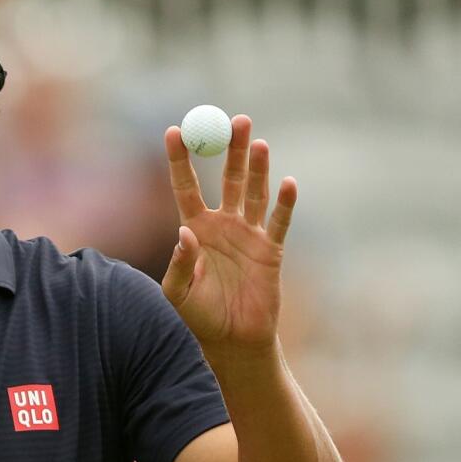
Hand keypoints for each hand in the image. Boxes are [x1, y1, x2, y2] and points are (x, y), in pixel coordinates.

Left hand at [160, 115, 295, 356]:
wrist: (232, 341)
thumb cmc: (199, 317)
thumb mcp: (178, 293)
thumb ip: (179, 264)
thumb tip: (187, 234)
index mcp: (194, 229)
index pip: (185, 186)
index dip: (180, 159)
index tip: (174, 130)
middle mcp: (222, 225)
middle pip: (228, 178)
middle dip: (231, 150)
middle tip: (234, 120)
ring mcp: (248, 235)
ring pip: (255, 193)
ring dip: (258, 168)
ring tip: (258, 141)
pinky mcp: (271, 251)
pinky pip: (279, 222)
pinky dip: (284, 203)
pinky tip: (286, 183)